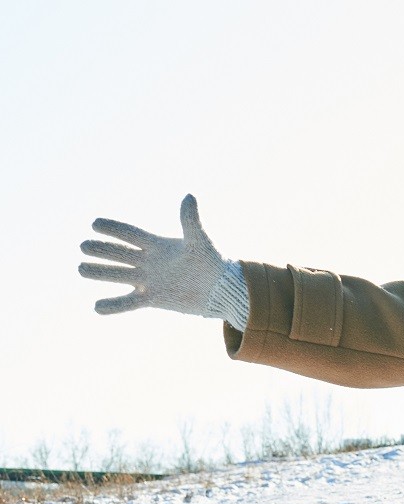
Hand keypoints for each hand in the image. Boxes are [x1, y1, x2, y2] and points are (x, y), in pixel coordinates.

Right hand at [80, 195, 235, 317]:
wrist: (222, 289)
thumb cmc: (212, 262)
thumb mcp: (199, 240)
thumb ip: (190, 220)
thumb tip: (189, 195)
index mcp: (158, 246)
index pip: (131, 235)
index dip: (114, 229)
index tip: (95, 223)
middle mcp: (150, 262)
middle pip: (120, 254)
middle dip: (102, 250)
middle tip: (83, 246)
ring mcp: (150, 281)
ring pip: (119, 276)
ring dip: (100, 273)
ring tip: (81, 269)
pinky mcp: (154, 299)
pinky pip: (129, 303)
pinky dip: (114, 306)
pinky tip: (96, 308)